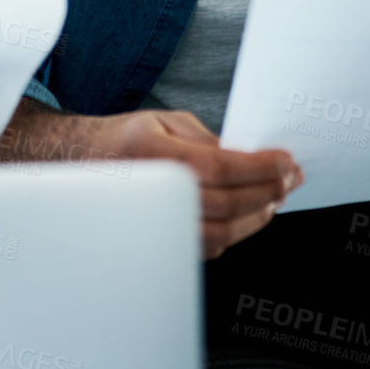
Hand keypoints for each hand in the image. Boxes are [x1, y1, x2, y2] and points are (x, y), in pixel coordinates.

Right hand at [0, 102, 300, 258]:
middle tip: (290, 180)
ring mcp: (153, 223)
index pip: (221, 167)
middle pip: (226, 205)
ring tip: (274, 199)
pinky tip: (248, 215)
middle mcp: (152, 192)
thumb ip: (209, 140)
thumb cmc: (125, 138)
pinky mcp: (159, 242)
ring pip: (220, 235)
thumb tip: (250, 160)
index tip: (287, 162)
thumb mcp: (167, 121)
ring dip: (256, 218)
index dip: (261, 167)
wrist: (79, 164)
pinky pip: (207, 247)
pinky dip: (235, 233)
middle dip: (268, 192)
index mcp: (155, 154)